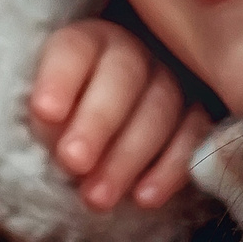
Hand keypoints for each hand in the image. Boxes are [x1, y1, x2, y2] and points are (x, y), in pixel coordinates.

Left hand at [27, 19, 212, 213]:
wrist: (94, 157)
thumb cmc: (61, 131)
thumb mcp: (44, 117)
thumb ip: (47, 115)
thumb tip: (51, 126)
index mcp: (88, 43)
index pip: (75, 50)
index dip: (60, 79)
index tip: (44, 112)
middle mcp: (134, 56)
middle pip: (123, 76)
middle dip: (97, 121)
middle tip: (73, 162)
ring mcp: (172, 84)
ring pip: (161, 108)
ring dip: (128, 156)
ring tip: (97, 197)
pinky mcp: (198, 119)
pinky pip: (195, 137)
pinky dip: (171, 169)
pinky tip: (144, 198)